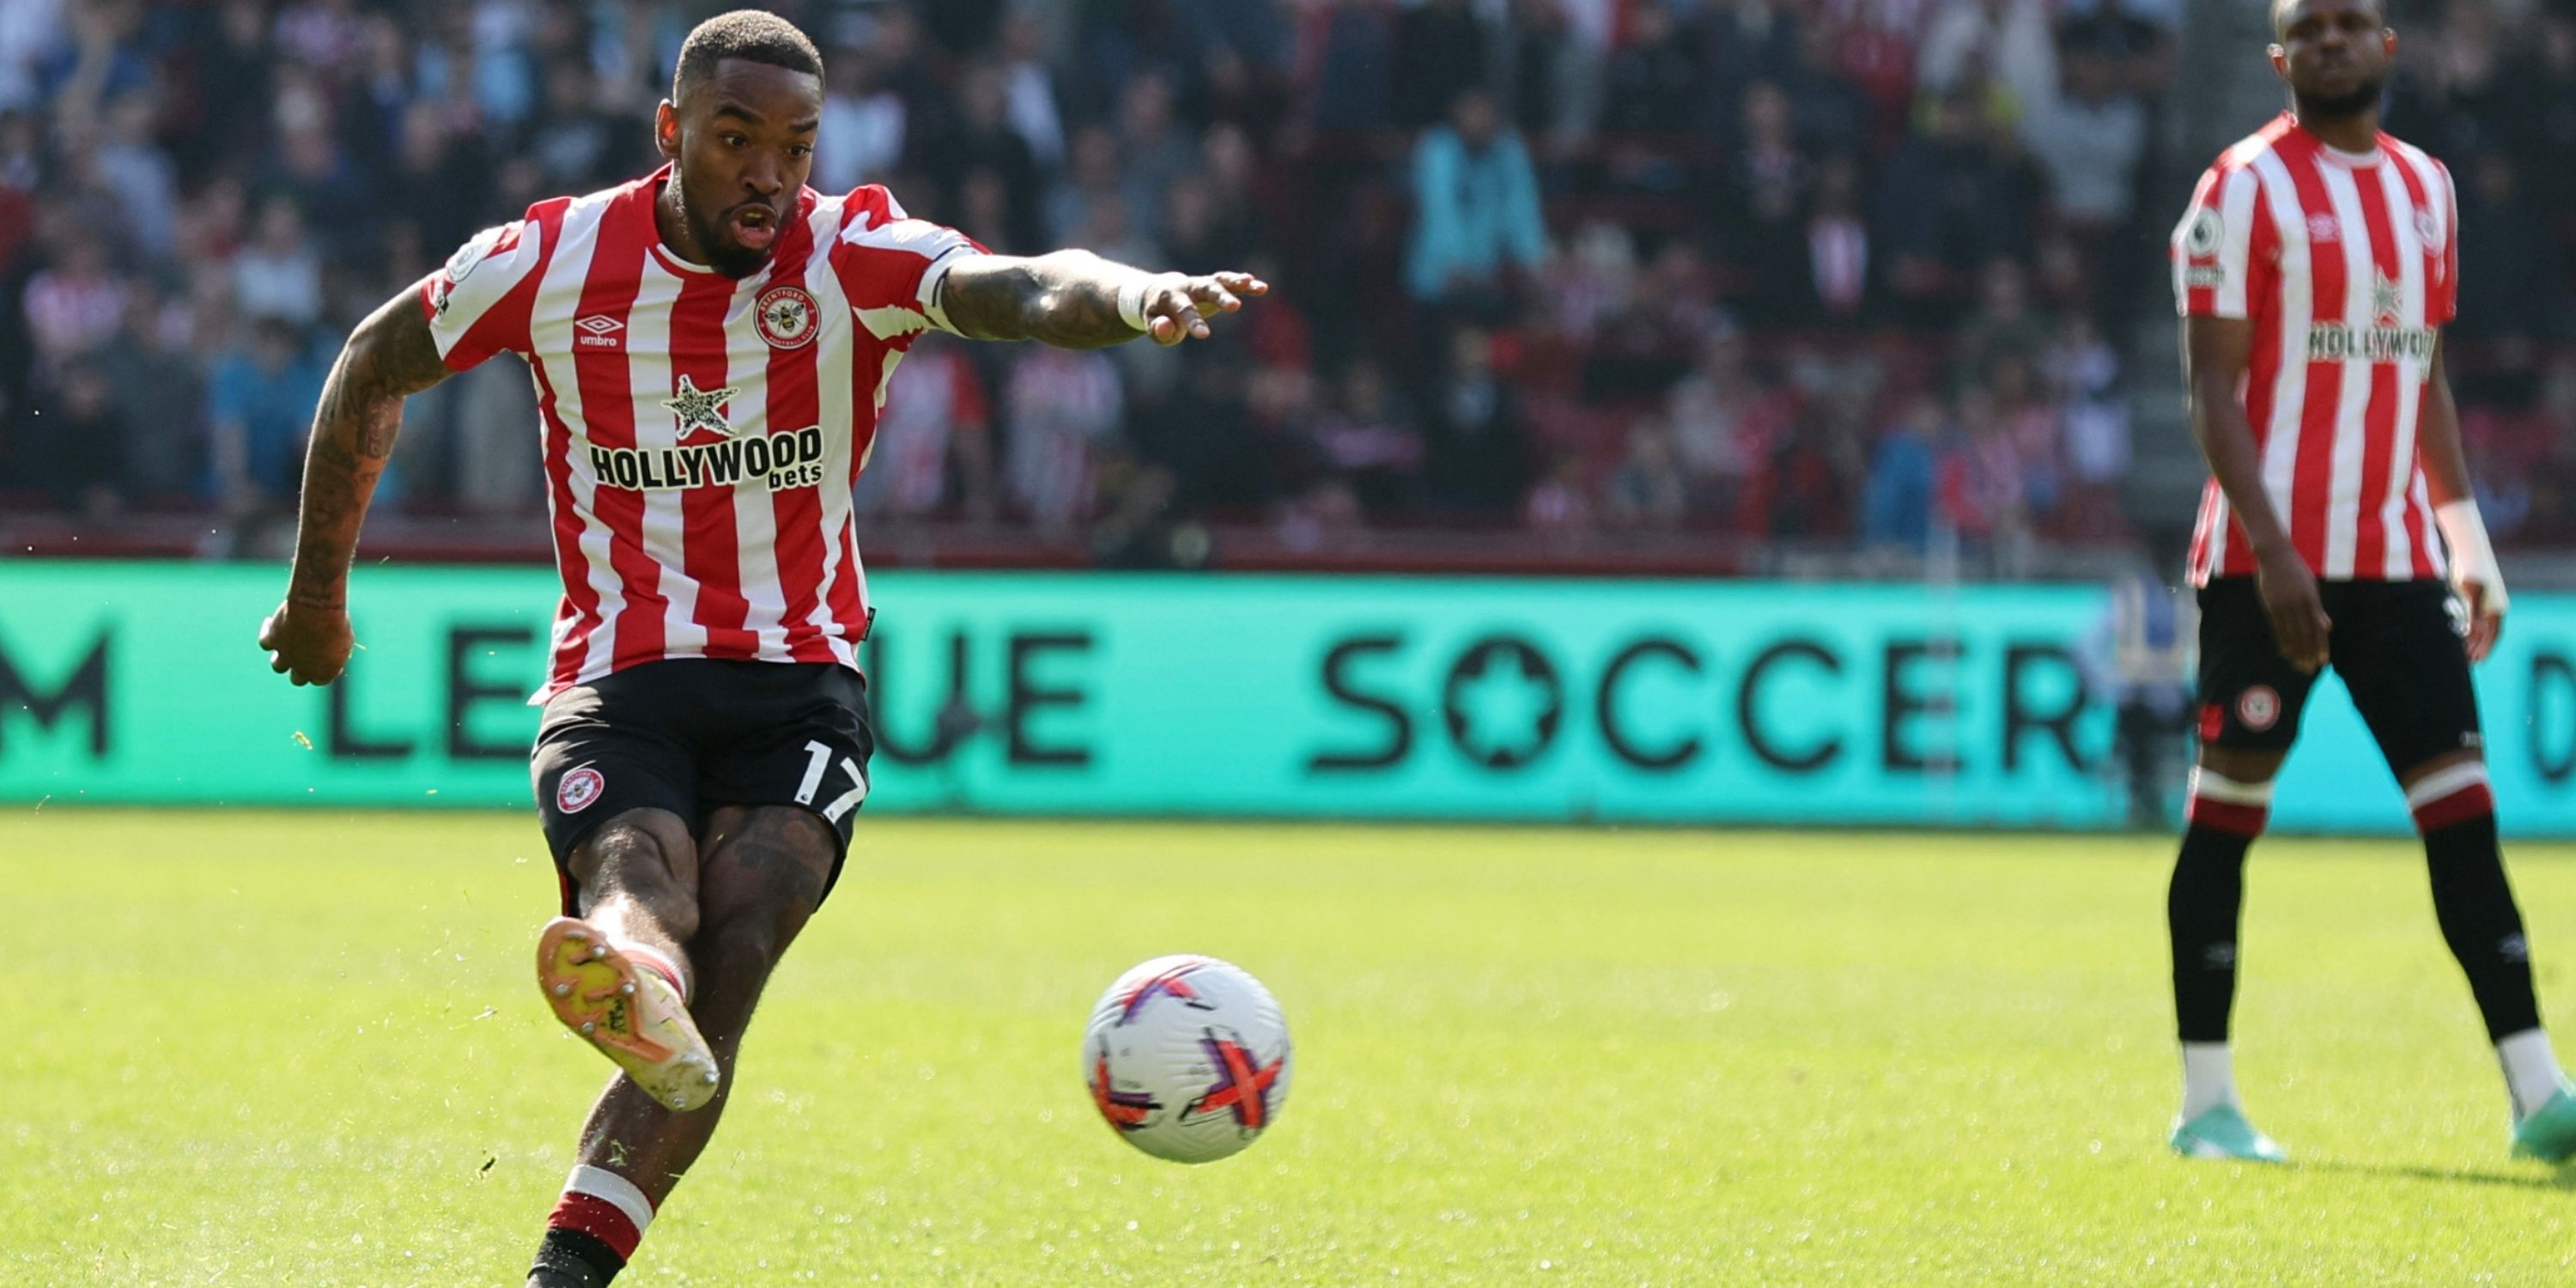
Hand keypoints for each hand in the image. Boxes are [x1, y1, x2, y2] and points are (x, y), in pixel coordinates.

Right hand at [260, 598, 354, 685]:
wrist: (317, 612)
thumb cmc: (336, 624)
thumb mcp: (346, 638)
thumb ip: (337, 649)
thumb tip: (333, 647)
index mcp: (324, 672)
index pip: (320, 680)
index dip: (321, 670)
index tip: (325, 659)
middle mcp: (303, 669)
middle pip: (297, 679)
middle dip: (300, 670)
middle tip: (304, 657)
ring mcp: (286, 656)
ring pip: (278, 666)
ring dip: (281, 657)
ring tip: (286, 643)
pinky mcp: (273, 640)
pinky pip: (264, 641)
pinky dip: (266, 632)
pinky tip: (271, 622)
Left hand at [1136, 271, 1268, 345]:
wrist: (1159, 291)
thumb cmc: (1157, 315)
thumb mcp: (1151, 325)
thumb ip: (1158, 329)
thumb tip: (1165, 326)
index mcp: (1171, 296)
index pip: (1184, 309)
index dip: (1194, 322)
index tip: (1205, 335)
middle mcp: (1189, 286)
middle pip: (1207, 289)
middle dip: (1221, 297)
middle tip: (1235, 307)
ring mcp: (1203, 284)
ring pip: (1220, 281)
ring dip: (1237, 282)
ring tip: (1254, 283)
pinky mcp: (1214, 285)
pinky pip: (1231, 283)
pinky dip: (1245, 285)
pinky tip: (1261, 287)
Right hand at [2255, 545, 2330, 672]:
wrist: (2275, 555)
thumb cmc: (2295, 570)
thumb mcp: (2310, 587)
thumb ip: (2317, 609)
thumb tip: (2326, 627)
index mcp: (2311, 600)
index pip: (2318, 629)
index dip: (2321, 646)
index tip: (2322, 661)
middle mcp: (2299, 604)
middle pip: (2305, 635)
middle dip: (2308, 654)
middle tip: (2310, 669)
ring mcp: (2284, 605)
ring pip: (2291, 634)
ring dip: (2295, 652)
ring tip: (2298, 666)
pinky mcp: (2271, 605)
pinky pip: (2277, 628)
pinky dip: (2282, 642)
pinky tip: (2284, 653)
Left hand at [2455, 575, 2506, 662]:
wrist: (2469, 550)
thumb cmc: (2471, 570)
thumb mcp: (2470, 594)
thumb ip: (2471, 615)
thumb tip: (2470, 635)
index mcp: (2497, 609)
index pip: (2493, 636)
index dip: (2485, 649)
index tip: (2476, 662)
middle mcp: (2493, 608)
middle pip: (2487, 634)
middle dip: (2477, 648)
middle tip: (2465, 663)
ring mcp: (2484, 602)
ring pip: (2478, 627)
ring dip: (2471, 640)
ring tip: (2459, 654)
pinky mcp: (2473, 596)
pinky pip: (2471, 618)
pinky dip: (2465, 628)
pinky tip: (2455, 635)